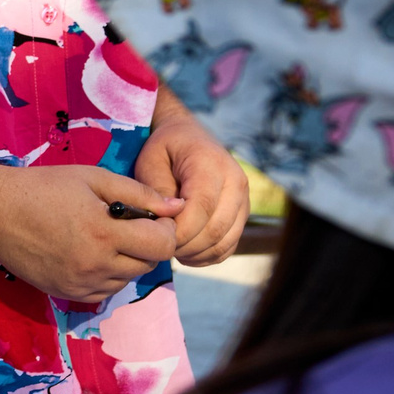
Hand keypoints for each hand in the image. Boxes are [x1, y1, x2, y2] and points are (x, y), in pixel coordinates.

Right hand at [0, 166, 182, 306]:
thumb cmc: (43, 187)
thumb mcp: (94, 178)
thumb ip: (140, 194)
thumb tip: (178, 208)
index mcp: (104, 233)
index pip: (162, 245)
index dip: (163, 229)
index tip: (150, 216)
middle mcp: (95, 266)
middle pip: (148, 264)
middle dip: (146, 243)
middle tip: (125, 223)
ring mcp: (80, 284)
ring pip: (127, 279)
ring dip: (126, 260)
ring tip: (102, 236)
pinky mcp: (66, 293)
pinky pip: (105, 290)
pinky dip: (106, 274)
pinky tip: (88, 252)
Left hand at [136, 93, 248, 266]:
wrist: (189, 137)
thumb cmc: (165, 149)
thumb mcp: (150, 161)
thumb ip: (157, 190)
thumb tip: (167, 221)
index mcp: (212, 165)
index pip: (202, 208)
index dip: (179, 230)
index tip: (156, 235)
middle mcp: (236, 182)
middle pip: (215, 230)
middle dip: (184, 245)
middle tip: (159, 245)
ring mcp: (243, 200)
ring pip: (224, 242)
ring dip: (195, 254)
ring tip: (170, 248)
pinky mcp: (242, 215)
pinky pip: (229, 247)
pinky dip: (207, 256)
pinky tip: (185, 252)